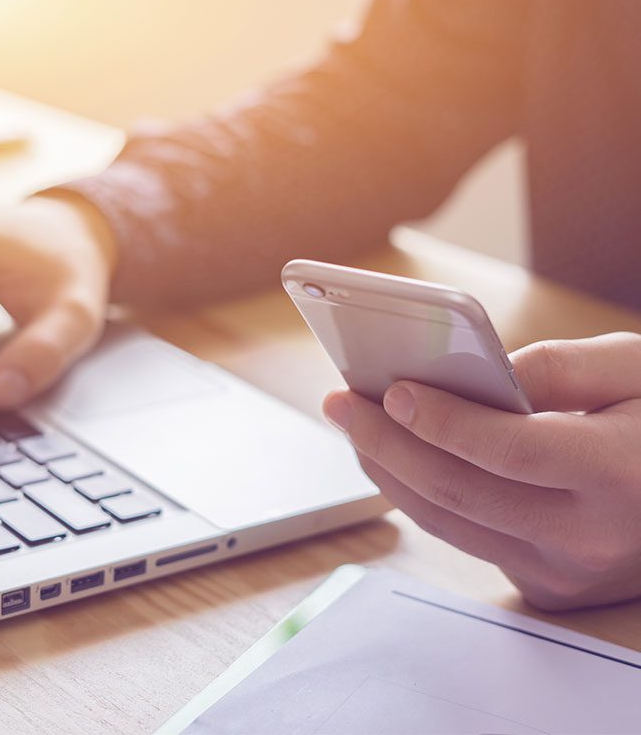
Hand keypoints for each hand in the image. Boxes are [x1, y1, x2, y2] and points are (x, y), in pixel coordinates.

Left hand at [324, 332, 640, 609]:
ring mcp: (564, 571)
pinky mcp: (544, 584)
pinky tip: (394, 457)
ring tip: (352, 425)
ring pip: (448, 523)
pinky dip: (419, 495)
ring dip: (387, 471)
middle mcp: (589, 537)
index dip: (443, 420)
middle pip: (459, 492)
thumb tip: (480, 373)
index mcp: (620, 474)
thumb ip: (561, 367)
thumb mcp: (638, 369)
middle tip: (341, 402)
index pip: (510, 451)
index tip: (391, 390)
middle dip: (386, 443)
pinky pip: (463, 538)